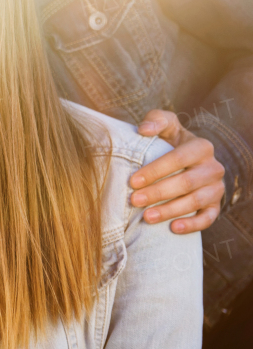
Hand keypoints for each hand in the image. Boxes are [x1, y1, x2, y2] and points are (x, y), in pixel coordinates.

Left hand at [132, 109, 225, 233]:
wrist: (184, 160)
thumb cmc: (168, 141)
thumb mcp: (164, 124)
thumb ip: (156, 120)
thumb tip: (144, 130)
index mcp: (201, 147)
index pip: (178, 159)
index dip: (155, 170)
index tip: (132, 181)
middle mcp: (213, 167)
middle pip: (186, 182)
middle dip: (158, 193)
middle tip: (134, 201)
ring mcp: (216, 188)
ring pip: (196, 201)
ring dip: (170, 210)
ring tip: (146, 217)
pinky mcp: (215, 205)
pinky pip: (208, 218)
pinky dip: (192, 224)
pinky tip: (173, 228)